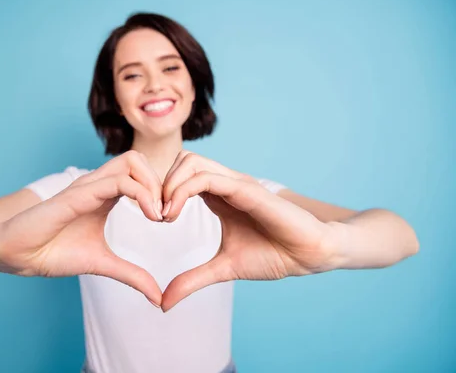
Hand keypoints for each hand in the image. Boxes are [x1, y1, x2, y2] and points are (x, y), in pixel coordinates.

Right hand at [0, 150, 163, 305]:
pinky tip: (149, 215)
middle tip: (166, 214)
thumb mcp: (103, 264)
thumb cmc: (53, 252)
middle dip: (161, 182)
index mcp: (104, 195)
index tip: (167, 220)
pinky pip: (117, 181)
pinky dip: (141, 194)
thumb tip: (158, 297)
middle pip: (138, 159)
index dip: (159, 191)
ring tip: (158, 215)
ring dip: (154, 185)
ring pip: (131, 161)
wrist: (17, 255)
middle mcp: (96, 184)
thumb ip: (132, 275)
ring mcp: (87, 186)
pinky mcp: (78, 195)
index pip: (139, 174)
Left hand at [160, 151, 337, 311]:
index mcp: (218, 196)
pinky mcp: (246, 189)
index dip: (161, 192)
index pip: (181, 176)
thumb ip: (192, 279)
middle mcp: (225, 184)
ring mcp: (236, 184)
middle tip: (156, 214)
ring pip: (191, 162)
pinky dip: (183, 190)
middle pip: (182, 160)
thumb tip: (164, 303)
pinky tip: (174, 213)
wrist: (308, 255)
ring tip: (165, 214)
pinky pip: (208, 178)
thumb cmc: (273, 255)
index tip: (155, 219)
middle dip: (160, 183)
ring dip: (169, 184)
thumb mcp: (222, 268)